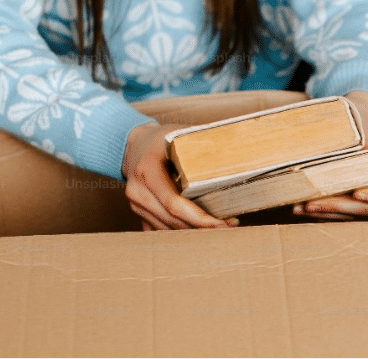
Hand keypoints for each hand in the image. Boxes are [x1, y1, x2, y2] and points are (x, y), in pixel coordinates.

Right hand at [123, 122, 237, 230]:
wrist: (132, 145)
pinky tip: (200, 230)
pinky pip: (162, 229)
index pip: (174, 203)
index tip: (222, 222)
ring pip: (167, 228)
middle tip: (228, 227)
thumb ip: (201, 144)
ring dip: (193, 232)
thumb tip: (235, 149)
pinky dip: (182, 232)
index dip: (199, 218)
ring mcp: (136, 204)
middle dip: (202, 227)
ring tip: (220, 228)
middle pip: (172, 220)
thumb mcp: (178, 135)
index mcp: (147, 171)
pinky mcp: (140, 212)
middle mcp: (138, 191)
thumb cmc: (159, 139)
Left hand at [293, 91, 367, 220]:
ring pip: (345, 215)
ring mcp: (357, 198)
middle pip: (362, 208)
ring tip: (298, 206)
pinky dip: (316, 212)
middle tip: (311, 203)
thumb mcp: (354, 129)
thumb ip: (350, 147)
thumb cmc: (353, 122)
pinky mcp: (342, 201)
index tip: (358, 193)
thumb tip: (335, 162)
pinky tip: (297, 207)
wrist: (348, 120)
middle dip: (336, 207)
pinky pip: (333, 214)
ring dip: (322, 213)